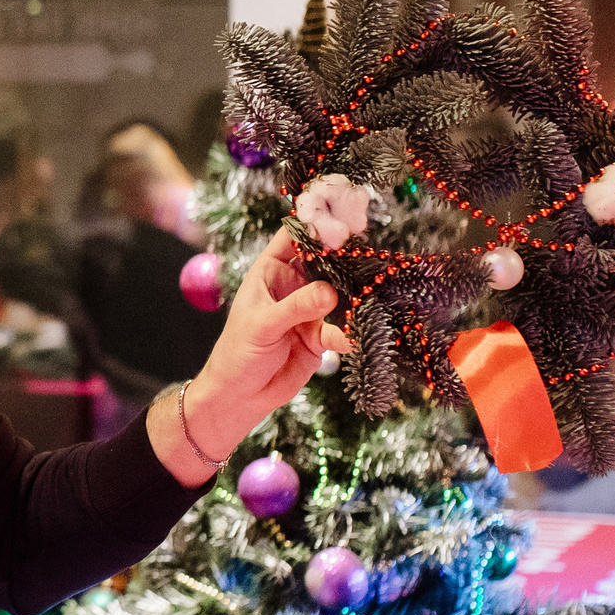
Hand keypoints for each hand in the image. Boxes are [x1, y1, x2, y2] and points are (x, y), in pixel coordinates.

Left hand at [152, 230, 351, 482]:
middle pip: (325, 261)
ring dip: (356, 293)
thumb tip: (329, 292)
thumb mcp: (262, 325)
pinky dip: (354, 329)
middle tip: (373, 252)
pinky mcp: (323, 334)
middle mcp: (293, 284)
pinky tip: (359, 334)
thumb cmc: (239, 353)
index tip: (343, 218)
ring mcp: (310, 308)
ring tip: (376, 291)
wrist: (241, 396)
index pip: (294, 237)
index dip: (316, 224)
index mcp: (270, 271)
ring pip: (341, 292)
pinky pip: (344, 326)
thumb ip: (295, 307)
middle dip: (347, 257)